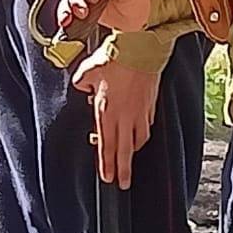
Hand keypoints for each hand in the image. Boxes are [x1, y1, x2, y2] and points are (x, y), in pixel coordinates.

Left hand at [71, 54, 159, 188]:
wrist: (140, 47)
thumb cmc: (113, 57)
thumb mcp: (87, 70)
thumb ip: (81, 83)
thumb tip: (81, 88)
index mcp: (106, 111)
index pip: (105, 145)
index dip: (106, 163)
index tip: (107, 178)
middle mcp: (124, 116)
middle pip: (123, 150)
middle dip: (122, 169)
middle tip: (123, 184)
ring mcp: (139, 111)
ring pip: (137, 140)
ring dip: (132, 153)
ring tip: (129, 160)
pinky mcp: (150, 104)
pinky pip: (146, 126)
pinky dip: (142, 135)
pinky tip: (140, 136)